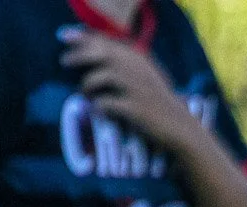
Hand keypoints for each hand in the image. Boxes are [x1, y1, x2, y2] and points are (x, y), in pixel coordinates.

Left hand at [59, 27, 197, 151]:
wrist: (181, 130)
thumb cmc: (162, 106)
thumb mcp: (148, 79)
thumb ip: (127, 66)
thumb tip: (94, 56)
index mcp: (140, 61)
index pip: (107, 43)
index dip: (84, 38)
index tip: (65, 37)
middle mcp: (138, 71)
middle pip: (101, 54)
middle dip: (79, 55)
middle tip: (64, 61)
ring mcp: (136, 90)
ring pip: (100, 77)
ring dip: (87, 85)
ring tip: (85, 94)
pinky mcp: (135, 109)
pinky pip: (105, 103)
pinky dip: (97, 107)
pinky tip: (98, 112)